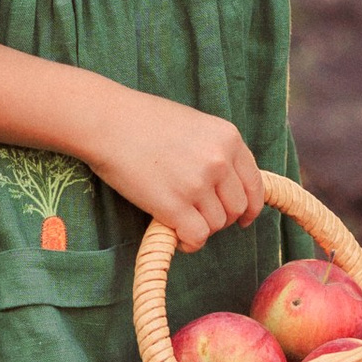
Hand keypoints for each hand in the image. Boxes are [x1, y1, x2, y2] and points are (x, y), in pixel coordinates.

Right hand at [82, 91, 263, 250]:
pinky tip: (177, 236)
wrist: (106, 121)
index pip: (254, 183)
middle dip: (222, 218)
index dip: (250, 206)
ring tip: (180, 221)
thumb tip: (226, 183)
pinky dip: (189, 243)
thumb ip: (214, 149)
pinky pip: (196, 237)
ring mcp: (197, 184)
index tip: (243, 217)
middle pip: (237, 208)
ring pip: (216, 225)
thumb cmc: (142, 119)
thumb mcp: (193, 124)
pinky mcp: (174, 205)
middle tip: (200, 217)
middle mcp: (219, 160)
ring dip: (201, 228)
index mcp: (228, 137)